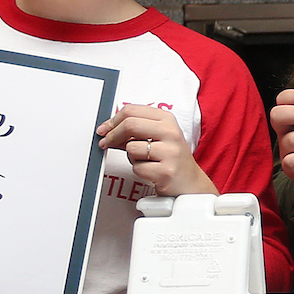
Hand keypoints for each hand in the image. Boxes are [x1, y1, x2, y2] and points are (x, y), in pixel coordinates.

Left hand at [100, 103, 215, 197]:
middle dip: (112, 135)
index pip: (132, 110)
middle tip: (105, 142)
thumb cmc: (170, 158)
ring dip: (131, 157)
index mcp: (167, 119)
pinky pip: (137, 168)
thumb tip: (109, 129)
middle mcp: (170, 132)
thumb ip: (136, 130)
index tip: (104, 129)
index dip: (113, 120)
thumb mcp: (157, 136)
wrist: (189, 183)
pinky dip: (139, 171)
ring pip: (131, 148)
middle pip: (130, 124)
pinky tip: (150, 171)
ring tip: (144, 160)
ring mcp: (170, 152)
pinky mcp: (166, 171)